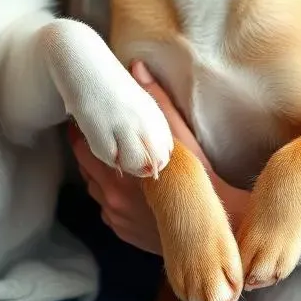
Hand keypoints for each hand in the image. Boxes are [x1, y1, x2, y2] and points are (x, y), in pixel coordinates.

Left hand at [72, 60, 247, 252]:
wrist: (216, 232)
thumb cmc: (201, 181)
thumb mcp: (179, 137)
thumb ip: (156, 101)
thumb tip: (137, 67)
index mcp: (120, 176)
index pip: (84, 148)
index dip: (83, 130)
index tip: (85, 116)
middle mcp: (113, 201)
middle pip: (85, 168)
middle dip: (89, 149)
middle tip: (96, 131)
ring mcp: (117, 220)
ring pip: (95, 189)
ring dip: (98, 172)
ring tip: (111, 154)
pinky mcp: (124, 234)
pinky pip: (106, 210)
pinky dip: (109, 195)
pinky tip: (124, 183)